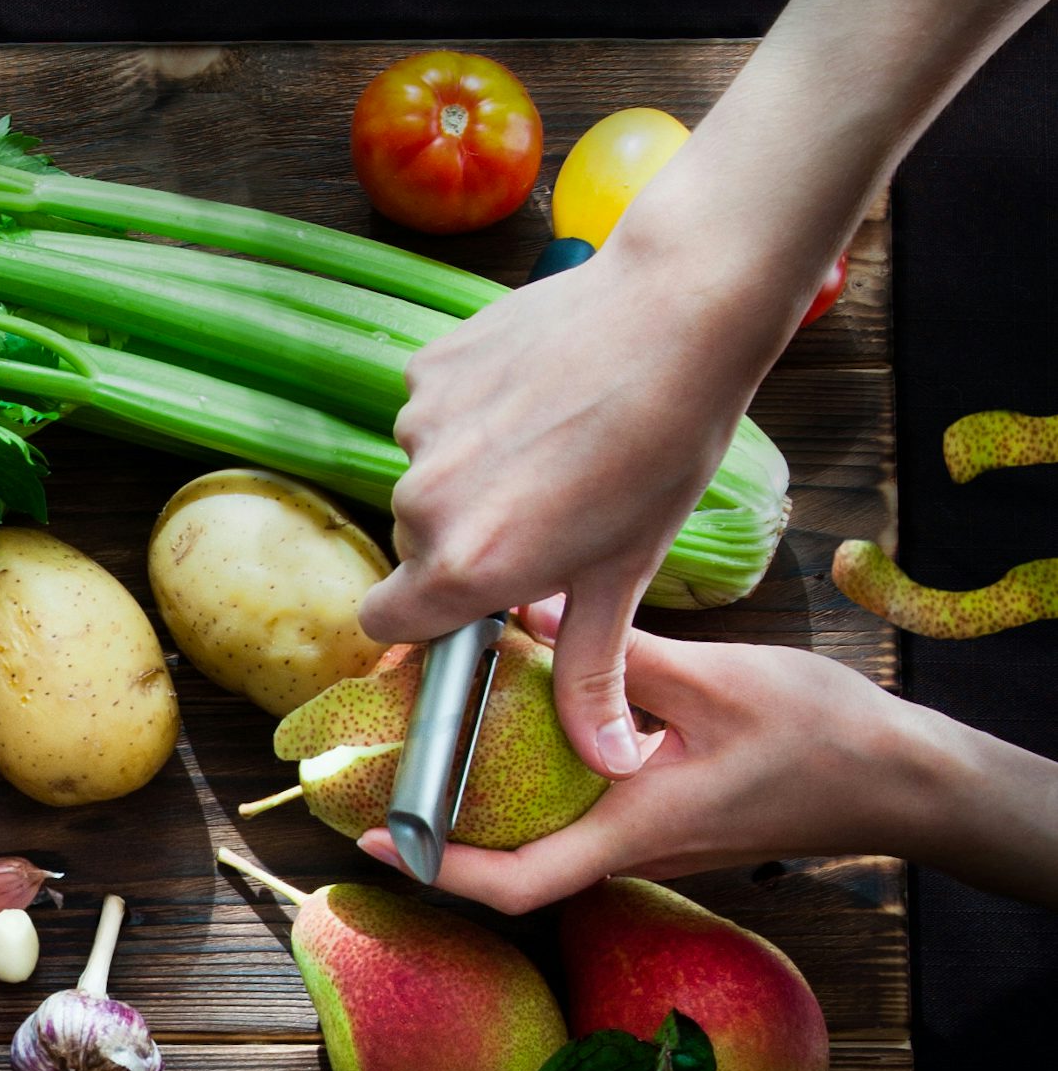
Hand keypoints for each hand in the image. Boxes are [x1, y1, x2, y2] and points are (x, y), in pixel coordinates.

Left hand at [353, 596, 956, 913]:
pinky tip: (510, 724)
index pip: (515, 884)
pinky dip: (530, 780)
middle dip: (441, 825)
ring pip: (539, 836)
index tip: (376, 839)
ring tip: (430, 738)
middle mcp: (627, 852)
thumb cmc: (820, 736)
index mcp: (633, 831)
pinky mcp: (654, 822)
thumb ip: (618, 655)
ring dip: (484, 799)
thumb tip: (529, 615)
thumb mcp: (714, 680)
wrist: (898, 778)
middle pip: (509, 862)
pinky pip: (572, 814)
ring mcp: (641, 843)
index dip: (436, 868)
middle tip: (384, 766)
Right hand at [358, 213, 792, 780]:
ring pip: (426, 476)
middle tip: (544, 507)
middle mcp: (424, 504)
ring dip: (470, 471)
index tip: (475, 596)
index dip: (427, 614)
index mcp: (463, 568)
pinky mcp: (428, 368)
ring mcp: (420, 429)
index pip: (387, 621)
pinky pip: (431, 411)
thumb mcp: (625, 572)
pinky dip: (472, 410)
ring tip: (550, 440)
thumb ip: (589, 673)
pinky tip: (536, 392)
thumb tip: (607, 763)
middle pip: (413, 546)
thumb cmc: (665, 445)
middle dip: (463, 538)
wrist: (684, 307)